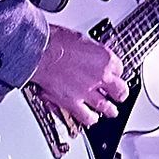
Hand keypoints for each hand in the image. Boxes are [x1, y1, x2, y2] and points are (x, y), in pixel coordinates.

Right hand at [28, 24, 128, 140]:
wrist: (37, 50)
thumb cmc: (54, 40)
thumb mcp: (81, 40)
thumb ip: (91, 52)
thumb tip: (92, 56)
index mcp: (105, 58)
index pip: (120, 69)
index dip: (115, 72)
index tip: (113, 73)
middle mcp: (100, 77)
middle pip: (120, 91)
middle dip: (120, 93)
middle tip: (118, 94)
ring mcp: (87, 92)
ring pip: (107, 108)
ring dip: (110, 110)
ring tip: (110, 111)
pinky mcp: (73, 103)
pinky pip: (87, 117)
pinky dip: (90, 118)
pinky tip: (91, 118)